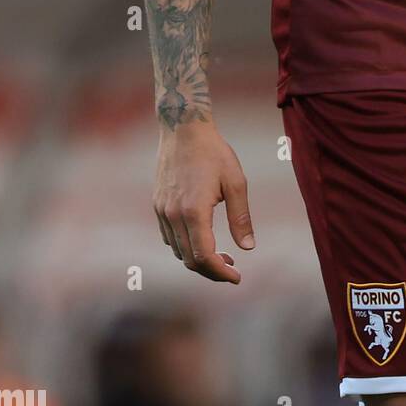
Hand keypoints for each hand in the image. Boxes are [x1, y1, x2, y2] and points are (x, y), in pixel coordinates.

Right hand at [154, 123, 254, 281]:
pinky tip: (201, 238)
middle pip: (190, 259)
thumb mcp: (236, 182)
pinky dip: (185, 246)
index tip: (237, 277)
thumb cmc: (214, 152)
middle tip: (232, 269)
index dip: (221, 272)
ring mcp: (162, 211)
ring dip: (198, 260)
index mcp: (194, 211)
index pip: (204, 256)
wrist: (183, 128)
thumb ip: (241, 217)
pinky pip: (169, 237)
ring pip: (178, 250)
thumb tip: (248, 248)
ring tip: (221, 255)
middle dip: (212, 270)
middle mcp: (173, 215)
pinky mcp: (157, 205)